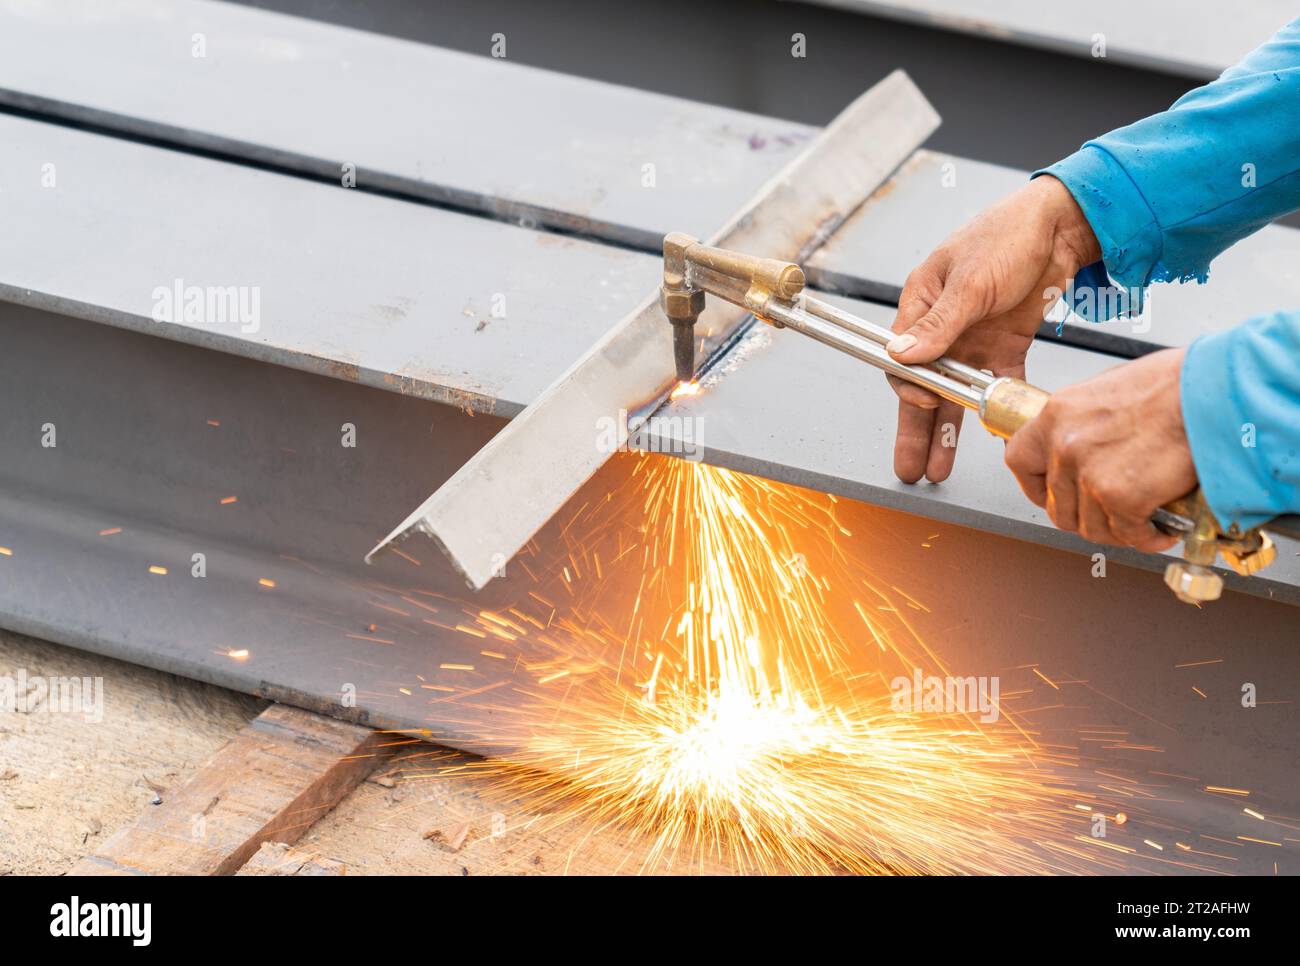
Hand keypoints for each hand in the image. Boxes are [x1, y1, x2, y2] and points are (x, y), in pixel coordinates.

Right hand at [887, 175, 1099, 482]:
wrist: (1063, 224)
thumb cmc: (1007, 235)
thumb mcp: (970, 281)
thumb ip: (939, 323)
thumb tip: (901, 356)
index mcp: (921, 304)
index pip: (902, 359)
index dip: (909, 386)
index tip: (924, 400)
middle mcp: (943, 327)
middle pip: (923, 388)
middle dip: (916, 430)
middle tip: (912, 469)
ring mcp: (974, 340)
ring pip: (955, 395)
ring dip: (950, 430)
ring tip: (942, 468)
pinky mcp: (1005, 346)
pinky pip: (996, 385)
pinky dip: (996, 408)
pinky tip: (996, 434)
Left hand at [1003, 349, 1194, 550]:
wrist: (1212, 392)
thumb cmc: (1176, 384)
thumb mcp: (1110, 391)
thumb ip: (1089, 423)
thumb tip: (1093, 447)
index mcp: (1058, 414)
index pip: (1020, 462)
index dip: (1036, 486)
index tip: (1051, 494)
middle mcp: (1065, 445)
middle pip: (1057, 505)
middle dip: (1084, 516)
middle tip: (1108, 513)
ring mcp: (1090, 474)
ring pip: (1089, 527)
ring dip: (1116, 531)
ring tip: (1140, 522)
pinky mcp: (1120, 497)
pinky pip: (1126, 534)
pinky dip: (1145, 538)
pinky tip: (1160, 529)